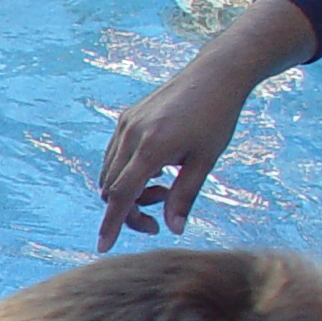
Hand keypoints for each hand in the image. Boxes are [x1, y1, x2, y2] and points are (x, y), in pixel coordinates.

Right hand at [95, 0, 315, 252]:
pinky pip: (115, 155)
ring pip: (110, 173)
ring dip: (129, 190)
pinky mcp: (126, 118)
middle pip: (112, 188)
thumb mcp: (206, 161)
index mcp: (152, 148)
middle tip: (162, 210)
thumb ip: (185, 196)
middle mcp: (130, 135)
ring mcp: (125, 125)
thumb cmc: (218, 117)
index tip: (103, 246)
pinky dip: (128, 172)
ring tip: (164, 186)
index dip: (112, 224)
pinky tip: (156, 169)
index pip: (121, 196)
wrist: (216, 74)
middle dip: (131, 208)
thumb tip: (173, 230)